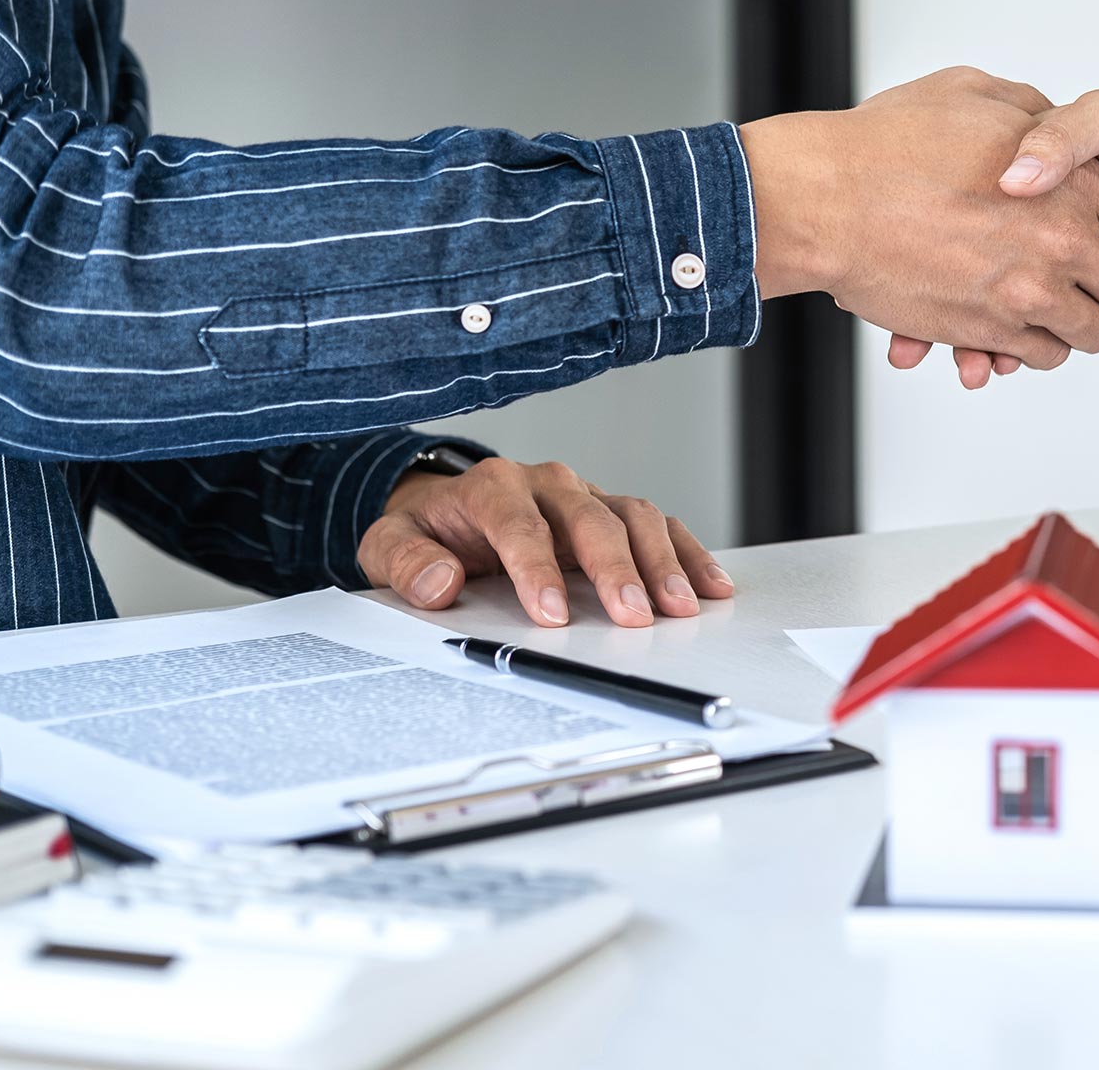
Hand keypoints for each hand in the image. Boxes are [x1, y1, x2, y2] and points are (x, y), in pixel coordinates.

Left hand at [359, 458, 732, 628]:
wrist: (449, 507)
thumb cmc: (430, 530)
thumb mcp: (389, 543)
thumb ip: (405, 562)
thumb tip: (439, 581)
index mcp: (492, 486)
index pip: (519, 523)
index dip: (536, 567)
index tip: (551, 613)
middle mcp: (547, 482)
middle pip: (589, 518)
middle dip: (615, 568)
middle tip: (632, 616)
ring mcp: (585, 495)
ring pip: (633, 515)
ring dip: (661, 561)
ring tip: (679, 607)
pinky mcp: (612, 511)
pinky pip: (659, 524)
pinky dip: (688, 552)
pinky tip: (709, 586)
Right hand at [740, 67, 1098, 371]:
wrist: (824, 198)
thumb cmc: (886, 145)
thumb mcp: (975, 95)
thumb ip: (1033, 114)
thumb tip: (1054, 131)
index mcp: (1072, 183)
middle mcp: (1060, 241)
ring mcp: (1026, 291)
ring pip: (1094, 334)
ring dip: (1088, 329)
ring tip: (1074, 314)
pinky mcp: (986, 328)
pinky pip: (1040, 355)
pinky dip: (1038, 350)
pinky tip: (1025, 330)